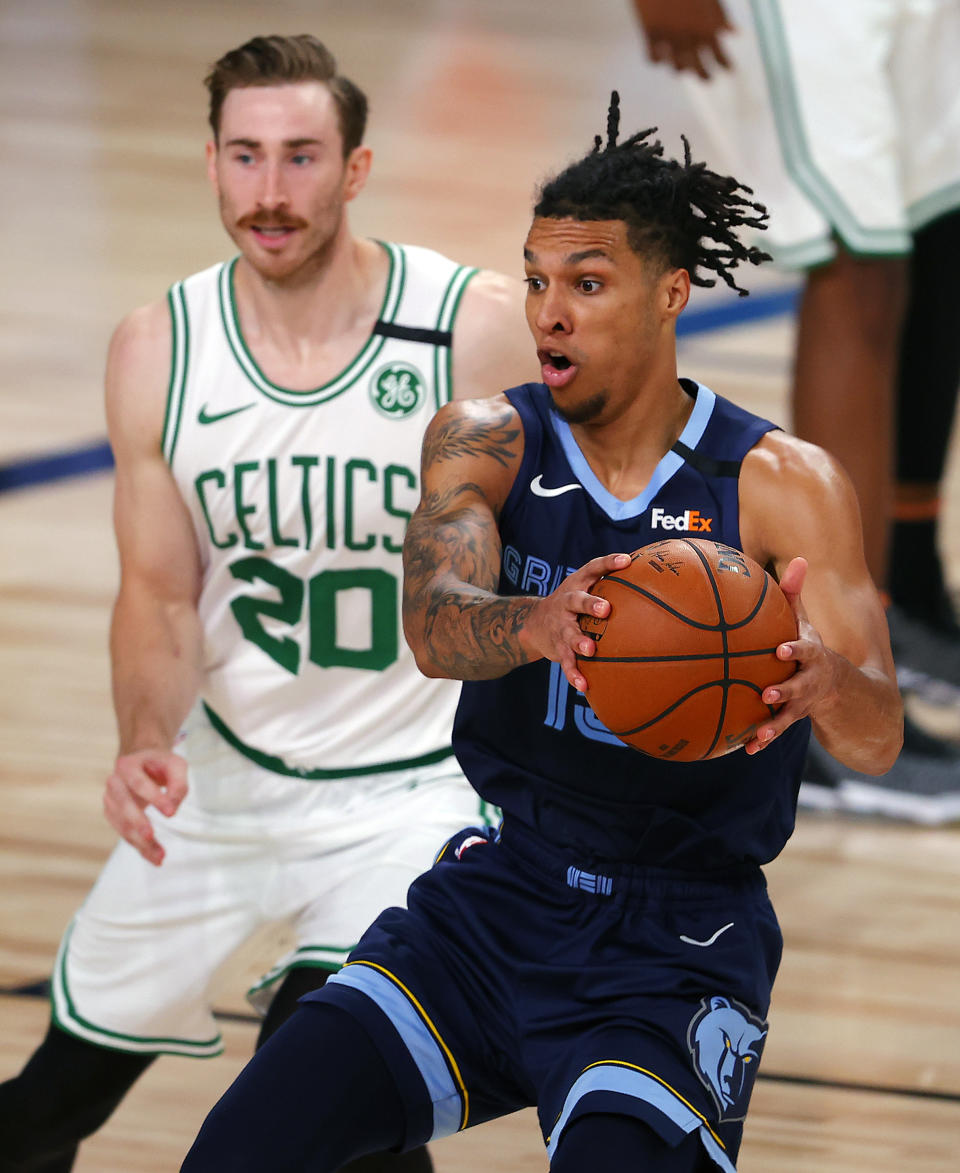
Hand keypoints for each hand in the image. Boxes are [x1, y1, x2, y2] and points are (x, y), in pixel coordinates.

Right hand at [103, 749, 188, 865]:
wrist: (142, 763)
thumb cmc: (160, 765)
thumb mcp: (176, 765)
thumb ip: (178, 784)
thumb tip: (172, 807)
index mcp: (128, 765)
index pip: (138, 782)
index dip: (153, 797)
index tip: (170, 812)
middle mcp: (114, 782)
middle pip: (123, 805)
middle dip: (138, 822)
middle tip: (151, 836)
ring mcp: (111, 800)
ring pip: (123, 824)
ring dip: (140, 842)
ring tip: (160, 856)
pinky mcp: (113, 815)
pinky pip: (125, 834)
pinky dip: (139, 847)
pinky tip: (153, 856)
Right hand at [523, 553, 632, 691]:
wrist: (533, 624)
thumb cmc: (573, 604)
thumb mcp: (586, 588)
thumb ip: (612, 584)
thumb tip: (655, 581)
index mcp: (577, 584)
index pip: (593, 568)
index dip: (608, 563)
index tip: (626, 561)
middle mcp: (566, 603)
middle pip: (576, 600)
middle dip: (589, 604)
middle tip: (605, 609)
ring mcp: (560, 626)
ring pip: (569, 633)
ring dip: (578, 641)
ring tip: (589, 650)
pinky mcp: (557, 647)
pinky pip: (566, 662)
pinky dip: (574, 674)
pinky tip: (584, 685)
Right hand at [632, 0, 732, 79]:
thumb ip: (721, 16)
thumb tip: (735, 33)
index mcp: (707, 25)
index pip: (719, 55)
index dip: (725, 65)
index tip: (730, 70)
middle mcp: (689, 36)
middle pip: (699, 68)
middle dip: (706, 76)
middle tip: (709, 79)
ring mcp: (669, 36)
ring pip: (676, 68)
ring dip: (681, 68)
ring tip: (683, 68)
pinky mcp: (650, 32)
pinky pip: (653, 59)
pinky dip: (657, 60)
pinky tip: (660, 57)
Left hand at [744, 557, 840, 754]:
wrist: (841, 692)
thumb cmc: (811, 649)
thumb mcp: (808, 624)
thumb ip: (796, 595)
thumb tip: (799, 557)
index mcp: (811, 656)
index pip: (806, 651)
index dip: (795, 650)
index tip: (782, 651)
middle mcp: (809, 681)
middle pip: (799, 687)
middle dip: (786, 691)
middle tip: (768, 694)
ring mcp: (802, 703)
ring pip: (788, 716)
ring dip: (774, 724)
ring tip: (759, 732)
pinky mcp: (791, 720)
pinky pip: (776, 731)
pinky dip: (762, 739)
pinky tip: (745, 748)